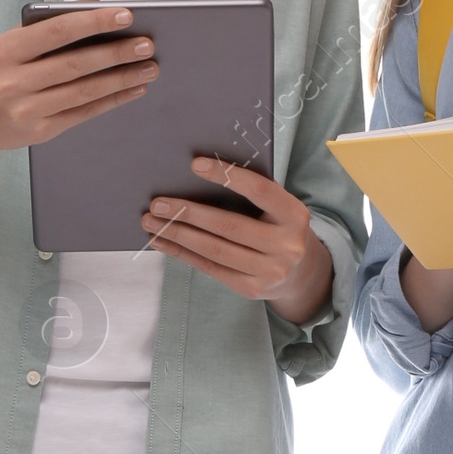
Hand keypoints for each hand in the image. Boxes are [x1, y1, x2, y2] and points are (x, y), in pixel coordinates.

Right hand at [0, 0, 157, 197]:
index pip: (57, 32)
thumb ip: (53, 21)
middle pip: (75, 65)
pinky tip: (133, 89)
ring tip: (149, 68)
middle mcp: (14, 81)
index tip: (127, 16)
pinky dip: (111, 100)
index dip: (94, 23)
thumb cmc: (1, 68)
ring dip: (121, 80)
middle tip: (147, 45)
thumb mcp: (17, 40)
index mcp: (7, 49)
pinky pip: (83, 113)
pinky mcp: (40, 131)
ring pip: (83, 92)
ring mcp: (26, 109)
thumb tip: (95, 0)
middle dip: (116, 54)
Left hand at [142, 157, 332, 319]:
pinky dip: (182, 253)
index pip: (259, 190)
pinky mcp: (251, 289)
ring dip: (178, 235)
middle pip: (229, 226)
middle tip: (158, 203)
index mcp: (294, 214)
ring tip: (151, 222)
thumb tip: (198, 174)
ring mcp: (269, 271)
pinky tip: (163, 242)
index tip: (194, 165)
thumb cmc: (278, 227)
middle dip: (188, 213)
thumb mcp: (278, 207)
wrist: (300, 273)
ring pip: (215, 250)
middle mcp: (286, 245)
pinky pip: (210, 268)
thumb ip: (252, 193)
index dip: (227, 176)